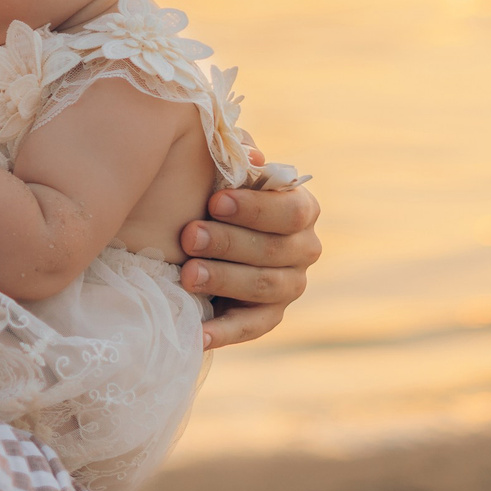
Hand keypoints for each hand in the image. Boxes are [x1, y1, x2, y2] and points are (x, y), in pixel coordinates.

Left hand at [182, 152, 319, 347]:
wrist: (195, 234)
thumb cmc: (210, 194)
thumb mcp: (220, 170)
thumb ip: (236, 156)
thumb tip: (254, 158)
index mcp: (300, 208)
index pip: (291, 210)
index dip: (255, 207)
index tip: (215, 201)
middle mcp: (303, 248)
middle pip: (275, 250)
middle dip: (230, 243)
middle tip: (189, 236)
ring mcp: (289, 285)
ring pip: (264, 287)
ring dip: (225, 279)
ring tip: (187, 274)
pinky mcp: (268, 316)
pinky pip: (253, 327)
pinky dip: (225, 332)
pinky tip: (198, 334)